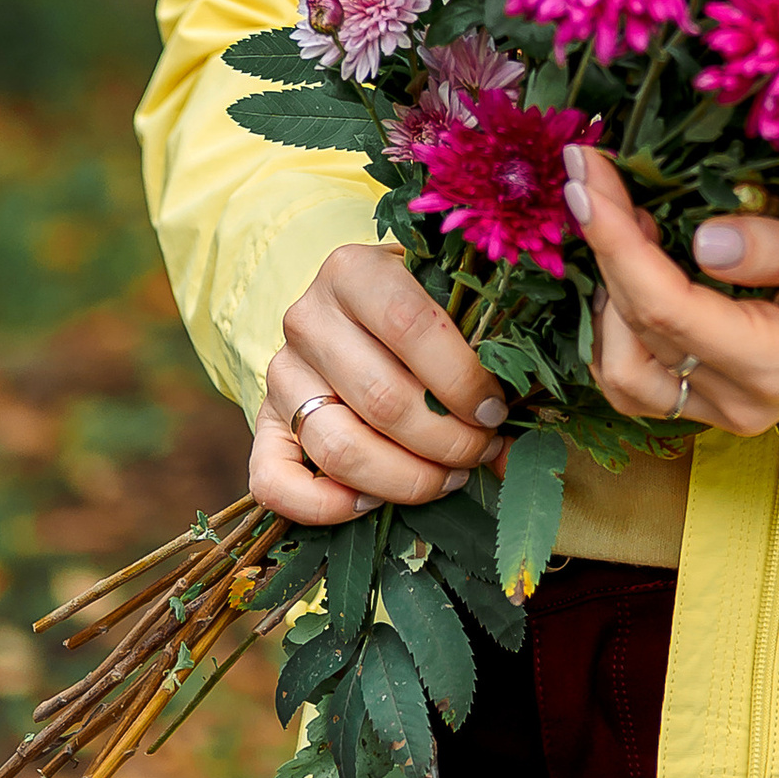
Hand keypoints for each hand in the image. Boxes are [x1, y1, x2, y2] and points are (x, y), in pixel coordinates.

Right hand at [251, 243, 507, 527]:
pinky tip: (370, 505)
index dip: (460, 379)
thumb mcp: (448, 302)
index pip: (408, 324)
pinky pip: (272, 480)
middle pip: (381, 398)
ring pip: (338, 446)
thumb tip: (517, 444)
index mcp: (353, 270)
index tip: (496, 411)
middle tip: (481, 451)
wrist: (349, 310)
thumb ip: (483, 350)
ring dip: (404, 478)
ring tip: (448, 479)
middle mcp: (307, 318)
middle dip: (446, 440)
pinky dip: (322, 507)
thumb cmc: (416, 307)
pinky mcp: (262, 422)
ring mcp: (280, 373)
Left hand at [563, 147, 778, 440]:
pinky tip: (632, 272)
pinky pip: (636, 383)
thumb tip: (702, 239)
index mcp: (774, 362)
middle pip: (634, 326)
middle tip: (591, 175)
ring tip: (624, 224)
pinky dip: (615, 329)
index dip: (614, 238)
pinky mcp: (710, 406)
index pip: (665, 305)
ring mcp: (721, 411)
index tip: (587, 173)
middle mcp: (739, 399)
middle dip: (601, 243)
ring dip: (605, 293)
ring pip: (620, 370)